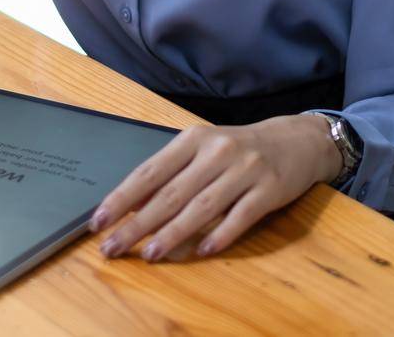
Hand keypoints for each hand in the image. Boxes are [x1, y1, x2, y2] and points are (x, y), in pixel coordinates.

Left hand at [88, 114, 341, 261]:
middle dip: (137, 223)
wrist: (296, 141)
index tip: (98, 222)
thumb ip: (171, 174)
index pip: (149, 172)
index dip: (121, 198)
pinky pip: (240, 216)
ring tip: (149, 254)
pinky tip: (201, 251)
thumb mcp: (203, 150)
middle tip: (112, 247)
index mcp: (194, 139)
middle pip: (171, 194)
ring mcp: (245, 170)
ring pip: (201, 207)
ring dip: (172, 233)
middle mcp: (217, 151)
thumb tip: (131, 206)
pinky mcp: (269, 189)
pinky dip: (220, 235)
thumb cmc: (239, 149)